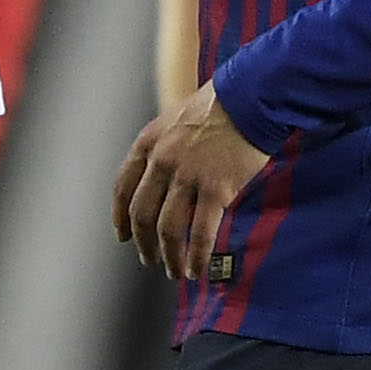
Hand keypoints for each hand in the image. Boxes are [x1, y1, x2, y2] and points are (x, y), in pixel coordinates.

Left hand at [112, 82, 272, 280]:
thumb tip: (164, 181)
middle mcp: (161, 161)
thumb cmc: (219, 106)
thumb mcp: (176, 120)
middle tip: (149, 259)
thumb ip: (165, 149)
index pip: (122, 187)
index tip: (122, 235)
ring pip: (168, 229)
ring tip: (175, 271)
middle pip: (141, 213)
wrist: (251, 97)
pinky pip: (200, 232)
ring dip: (170, 256)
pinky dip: (196, 255)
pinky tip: (197, 268)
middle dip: (143, 242)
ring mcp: (187, 176)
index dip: (119, 216)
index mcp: (148, 142)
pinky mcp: (216, 189)